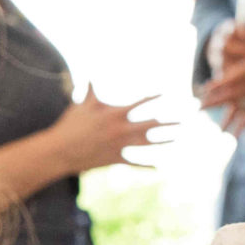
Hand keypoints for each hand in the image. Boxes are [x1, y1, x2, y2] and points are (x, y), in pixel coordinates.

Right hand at [46, 89, 173, 175]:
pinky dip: (145, 166)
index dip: (152, 97)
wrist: (61, 150)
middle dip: (168, 122)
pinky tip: (157, 168)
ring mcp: (120, 146)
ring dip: (163, 140)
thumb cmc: (70, 125)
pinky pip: (134, 163)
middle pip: (150, 125)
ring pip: (147, 143)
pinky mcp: (115, 159)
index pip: (139, 103)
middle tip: (183, 120)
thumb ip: (91, 91)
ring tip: (175, 138)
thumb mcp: (81, 105)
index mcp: (115, 114)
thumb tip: (91, 76)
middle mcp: (122, 130)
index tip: (165, 93)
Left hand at [198, 25, 244, 133]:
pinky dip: (244, 124)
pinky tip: (234, 135)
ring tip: (218, 129)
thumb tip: (239, 27)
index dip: (220, 83)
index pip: (235, 77)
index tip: (205, 89)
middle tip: (200, 108)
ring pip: (242, 106)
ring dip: (229, 117)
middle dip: (217, 101)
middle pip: (234, 94)